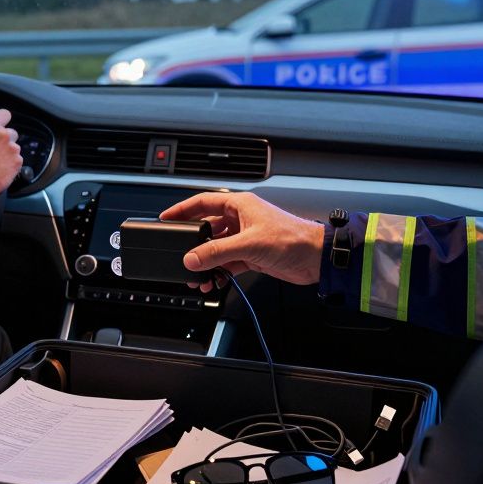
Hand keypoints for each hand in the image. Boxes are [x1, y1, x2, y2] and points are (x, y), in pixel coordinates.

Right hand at [0, 109, 22, 215]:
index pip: (4, 114)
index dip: (2, 118)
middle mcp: (5, 135)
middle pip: (10, 131)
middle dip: (4, 138)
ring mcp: (13, 149)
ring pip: (14, 146)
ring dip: (7, 151)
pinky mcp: (18, 162)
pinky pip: (17, 159)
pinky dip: (10, 162)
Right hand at [159, 192, 324, 291]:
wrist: (316, 258)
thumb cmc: (293, 238)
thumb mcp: (249, 244)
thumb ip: (217, 252)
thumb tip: (192, 258)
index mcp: (240, 205)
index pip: (203, 202)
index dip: (182, 210)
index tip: (166, 219)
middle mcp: (241, 219)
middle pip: (208, 229)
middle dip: (194, 244)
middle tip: (181, 256)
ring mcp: (246, 238)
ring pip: (217, 248)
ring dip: (207, 262)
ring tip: (198, 276)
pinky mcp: (252, 255)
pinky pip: (228, 262)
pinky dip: (220, 272)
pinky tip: (214, 280)